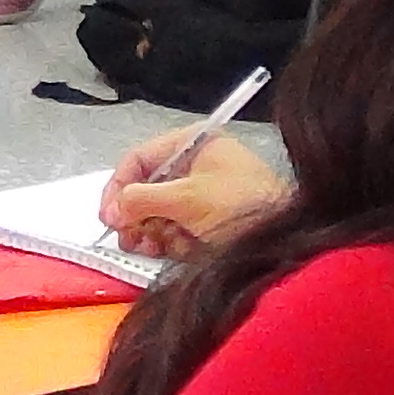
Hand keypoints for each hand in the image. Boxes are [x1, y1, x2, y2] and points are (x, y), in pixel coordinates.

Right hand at [101, 128, 290, 254]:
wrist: (285, 237)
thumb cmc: (239, 205)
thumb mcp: (186, 199)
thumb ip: (143, 200)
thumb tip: (113, 210)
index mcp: (193, 144)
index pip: (140, 160)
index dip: (119, 187)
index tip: (108, 217)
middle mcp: (195, 165)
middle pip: (146, 188)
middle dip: (135, 214)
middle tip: (128, 238)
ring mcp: (203, 195)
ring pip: (159, 212)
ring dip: (150, 231)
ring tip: (150, 246)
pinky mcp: (210, 221)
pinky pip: (177, 229)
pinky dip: (170, 241)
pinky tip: (173, 249)